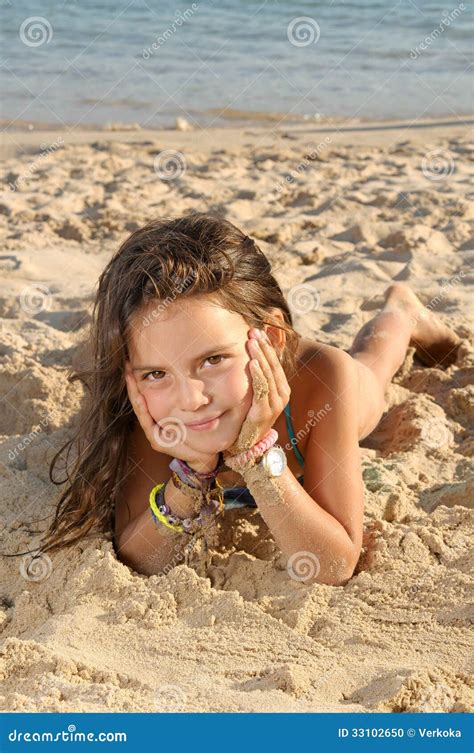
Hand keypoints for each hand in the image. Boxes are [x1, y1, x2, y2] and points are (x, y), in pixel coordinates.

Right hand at [124, 361, 219, 473]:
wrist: (202, 454)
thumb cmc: (198, 433)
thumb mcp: (191, 412)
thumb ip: (186, 399)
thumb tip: (188, 378)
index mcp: (159, 415)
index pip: (146, 394)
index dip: (140, 380)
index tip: (134, 363)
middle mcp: (153, 422)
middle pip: (139, 399)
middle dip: (133, 383)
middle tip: (127, 366)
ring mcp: (153, 431)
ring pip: (140, 409)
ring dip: (134, 393)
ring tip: (130, 377)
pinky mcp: (156, 440)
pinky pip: (147, 422)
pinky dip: (143, 409)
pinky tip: (140, 398)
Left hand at [224, 328, 290, 458]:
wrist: (248, 444)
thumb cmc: (250, 417)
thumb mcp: (256, 396)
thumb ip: (257, 380)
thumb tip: (251, 357)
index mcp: (282, 389)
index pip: (275, 362)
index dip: (267, 346)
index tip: (258, 331)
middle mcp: (282, 395)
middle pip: (273, 365)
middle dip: (263, 346)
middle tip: (253, 331)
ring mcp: (275, 404)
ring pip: (268, 374)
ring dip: (260, 356)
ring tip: (252, 342)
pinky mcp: (264, 411)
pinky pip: (262, 389)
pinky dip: (258, 374)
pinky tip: (253, 363)